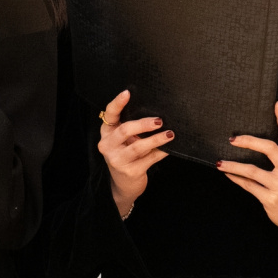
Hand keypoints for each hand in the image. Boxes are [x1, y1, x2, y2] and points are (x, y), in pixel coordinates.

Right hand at [98, 90, 173, 217]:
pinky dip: (161, 152)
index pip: (110, 114)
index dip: (117, 103)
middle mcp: (108, 146)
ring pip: (138, 146)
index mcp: (107, 133)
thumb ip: (132, 128)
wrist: (124, 185)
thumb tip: (156, 114)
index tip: (127, 92)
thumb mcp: (124, 141)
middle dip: (143, 124)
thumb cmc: (127, 155)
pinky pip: (150, 159)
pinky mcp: (130, 172)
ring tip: (170, 134)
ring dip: (156, 139)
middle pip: (125, 130)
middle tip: (159, 121)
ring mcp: (118, 160)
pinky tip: (170, 148)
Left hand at [219, 101, 277, 238]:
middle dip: (248, 141)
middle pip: (269, 148)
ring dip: (232, 166)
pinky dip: (235, 178)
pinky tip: (227, 174)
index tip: (277, 104)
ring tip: (219, 163)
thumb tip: (256, 140)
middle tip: (232, 139)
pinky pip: (248, 185)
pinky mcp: (270, 198)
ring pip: (252, 170)